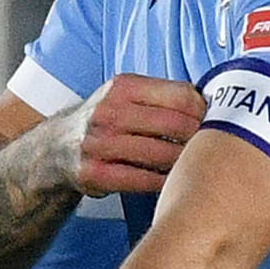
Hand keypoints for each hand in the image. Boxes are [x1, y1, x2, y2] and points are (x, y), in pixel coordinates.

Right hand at [59, 75, 208, 200]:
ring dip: (183, 162)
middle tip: (209, 147)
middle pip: (176, 125)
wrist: (57, 148)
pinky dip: (163, 181)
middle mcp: (109, 112)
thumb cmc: (105, 121)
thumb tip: (213, 104)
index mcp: (123, 86)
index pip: (182, 95)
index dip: (204, 111)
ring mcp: (100, 143)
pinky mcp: (94, 173)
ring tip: (192, 164)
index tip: (212, 121)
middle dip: (199, 138)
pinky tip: (170, 180)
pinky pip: (143, 180)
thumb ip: (162, 96)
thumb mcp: (125, 95)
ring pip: (162, 155)